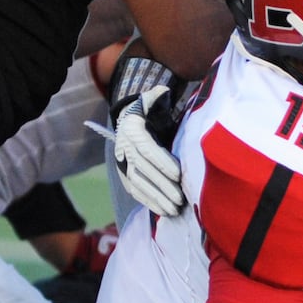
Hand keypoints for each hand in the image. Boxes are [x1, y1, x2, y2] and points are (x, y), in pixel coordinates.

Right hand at [112, 86, 185, 217]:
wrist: (128, 119)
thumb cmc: (148, 110)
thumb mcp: (150, 99)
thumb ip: (157, 96)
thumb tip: (163, 91)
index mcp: (131, 130)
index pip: (147, 148)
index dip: (162, 162)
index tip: (178, 174)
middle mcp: (123, 148)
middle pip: (142, 171)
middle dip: (162, 186)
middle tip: (180, 199)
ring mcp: (122, 164)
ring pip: (137, 184)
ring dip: (156, 199)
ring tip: (174, 210)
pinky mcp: (124, 175)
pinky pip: (134, 191)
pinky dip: (148, 202)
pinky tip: (162, 211)